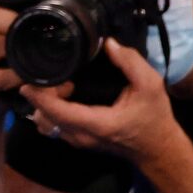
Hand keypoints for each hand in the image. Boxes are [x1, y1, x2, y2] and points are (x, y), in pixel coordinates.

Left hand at [23, 40, 188, 165]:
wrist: (158, 149)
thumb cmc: (154, 119)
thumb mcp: (150, 85)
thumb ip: (130, 62)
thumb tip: (108, 43)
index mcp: (96, 124)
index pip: (55, 111)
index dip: (39, 94)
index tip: (35, 76)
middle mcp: (81, 136)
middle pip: (44, 116)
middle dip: (43, 94)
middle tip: (60, 76)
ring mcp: (77, 141)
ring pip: (46, 122)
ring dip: (46, 102)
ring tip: (65, 85)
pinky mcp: (78, 140)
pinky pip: (53, 125)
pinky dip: (52, 109)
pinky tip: (68, 94)